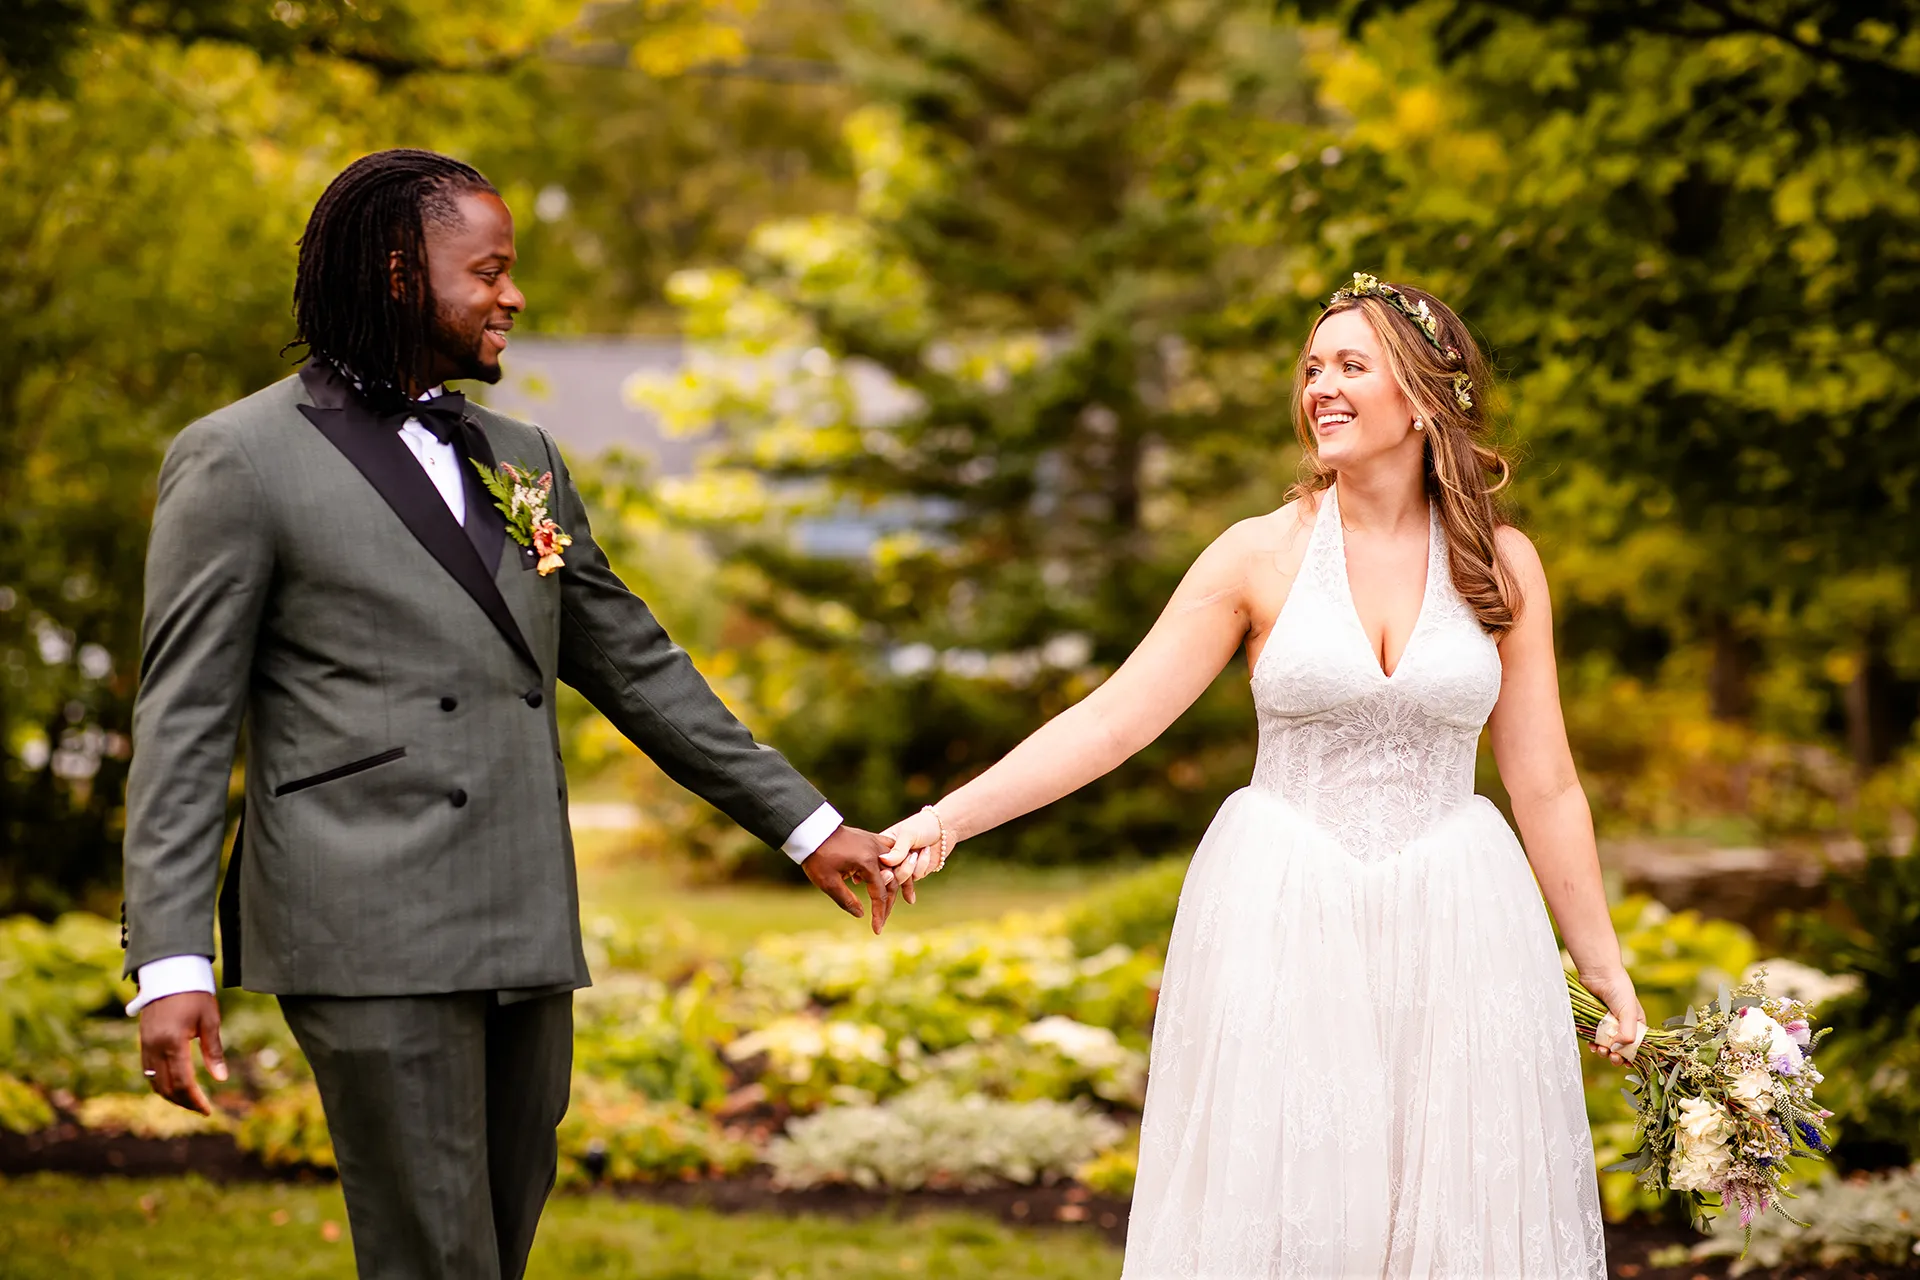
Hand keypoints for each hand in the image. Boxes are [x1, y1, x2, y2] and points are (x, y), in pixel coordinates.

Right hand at [139, 991, 227, 1114]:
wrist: (169, 972)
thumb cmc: (195, 994)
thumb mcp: (210, 1020)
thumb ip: (213, 1051)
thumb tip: (221, 1079)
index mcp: (172, 1042)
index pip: (182, 1082)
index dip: (195, 1099)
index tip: (208, 1110)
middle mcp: (154, 1047)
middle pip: (165, 1087)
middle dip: (183, 1102)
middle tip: (201, 1109)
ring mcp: (145, 1045)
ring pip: (153, 1082)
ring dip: (170, 1096)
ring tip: (190, 1101)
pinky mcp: (143, 1041)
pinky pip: (148, 1071)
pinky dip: (160, 1084)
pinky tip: (174, 1087)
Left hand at [802, 825, 896, 934]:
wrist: (811, 830)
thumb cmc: (817, 856)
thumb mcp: (828, 882)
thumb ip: (846, 900)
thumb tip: (862, 914)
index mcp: (867, 862)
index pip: (880, 893)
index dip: (879, 913)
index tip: (877, 929)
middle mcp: (876, 851)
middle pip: (892, 881)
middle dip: (888, 903)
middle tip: (882, 920)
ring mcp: (875, 842)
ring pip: (895, 866)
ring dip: (897, 884)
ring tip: (902, 899)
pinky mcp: (871, 838)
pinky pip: (890, 853)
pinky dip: (894, 865)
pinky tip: (893, 875)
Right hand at [878, 808, 946, 904]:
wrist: (945, 828)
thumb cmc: (922, 825)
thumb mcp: (908, 834)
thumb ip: (897, 850)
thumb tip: (884, 861)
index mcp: (882, 846)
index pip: (874, 861)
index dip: (877, 867)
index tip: (888, 864)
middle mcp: (890, 858)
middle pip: (886, 875)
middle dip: (899, 868)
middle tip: (910, 856)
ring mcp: (903, 866)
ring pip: (900, 878)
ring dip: (912, 865)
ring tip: (919, 850)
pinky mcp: (916, 873)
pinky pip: (915, 877)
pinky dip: (922, 864)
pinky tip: (927, 852)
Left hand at [1580, 967, 1646, 1067]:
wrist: (1598, 973)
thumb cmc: (1619, 990)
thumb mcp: (1629, 1012)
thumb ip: (1628, 1032)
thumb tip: (1618, 1050)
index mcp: (1637, 1024)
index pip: (1637, 1046)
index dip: (1632, 1056)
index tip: (1626, 1063)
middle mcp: (1623, 1025)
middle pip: (1621, 1048)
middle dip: (1617, 1056)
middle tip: (1612, 1057)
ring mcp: (1608, 1024)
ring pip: (1606, 1044)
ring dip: (1604, 1051)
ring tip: (1600, 1051)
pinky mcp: (1594, 1020)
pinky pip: (1594, 1036)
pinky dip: (1593, 1042)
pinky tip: (1591, 1045)